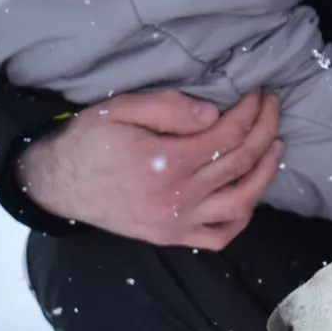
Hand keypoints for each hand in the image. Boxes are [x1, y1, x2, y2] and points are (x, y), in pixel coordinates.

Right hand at [15, 88, 282, 248]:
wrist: (56, 183)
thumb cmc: (88, 140)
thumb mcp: (121, 110)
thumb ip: (169, 108)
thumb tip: (214, 114)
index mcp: (165, 163)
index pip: (228, 135)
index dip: (251, 111)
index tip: (259, 93)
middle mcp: (176, 198)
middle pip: (241, 162)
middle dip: (265, 129)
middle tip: (272, 106)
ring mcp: (175, 222)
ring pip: (241, 202)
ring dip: (266, 173)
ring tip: (275, 145)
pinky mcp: (170, 237)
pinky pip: (218, 236)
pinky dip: (242, 218)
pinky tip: (250, 194)